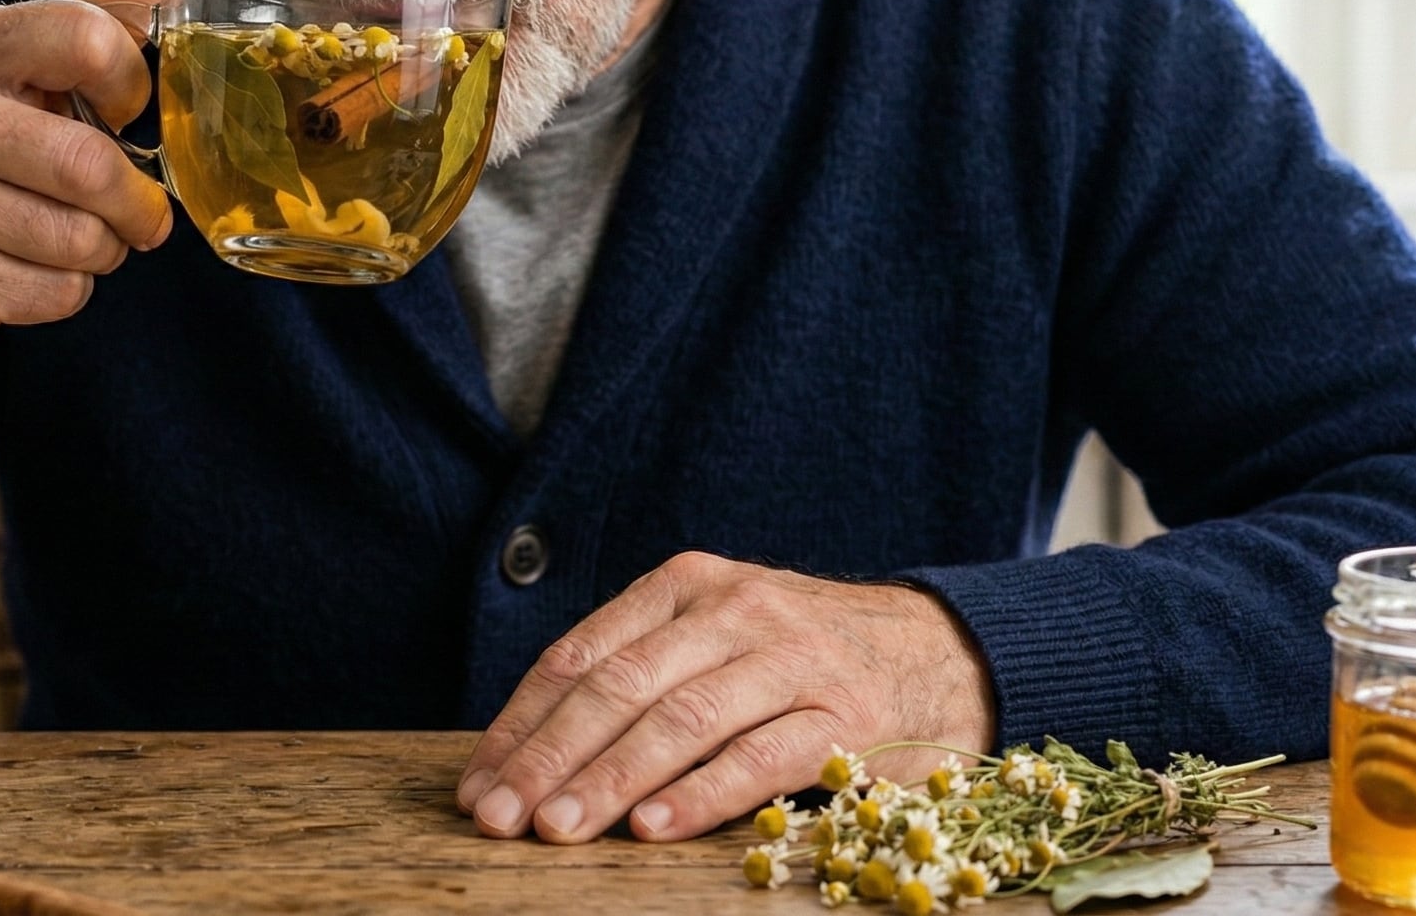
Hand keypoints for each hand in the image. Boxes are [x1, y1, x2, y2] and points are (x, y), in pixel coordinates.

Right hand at [0, 0, 173, 380]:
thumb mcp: (2, 76)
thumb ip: (78, 28)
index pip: (87, 38)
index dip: (130, 82)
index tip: (124, 113)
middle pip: (92, 164)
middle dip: (135, 202)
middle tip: (138, 213)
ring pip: (84, 239)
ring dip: (101, 251)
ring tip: (68, 240)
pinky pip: (59, 292)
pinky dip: (66, 291)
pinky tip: (25, 272)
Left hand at [455, 552, 995, 843]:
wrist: (938, 649)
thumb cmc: (797, 656)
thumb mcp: (714, 635)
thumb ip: (639, 672)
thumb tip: (530, 750)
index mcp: (685, 586)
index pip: (581, 656)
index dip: (522, 723)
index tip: (477, 782)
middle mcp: (733, 611)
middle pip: (620, 687)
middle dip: (548, 758)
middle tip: (498, 817)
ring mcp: (791, 659)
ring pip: (681, 720)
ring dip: (609, 780)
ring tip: (558, 829)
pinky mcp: (844, 714)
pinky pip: (760, 756)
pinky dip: (701, 794)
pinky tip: (652, 826)